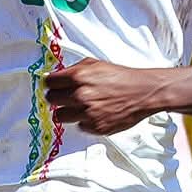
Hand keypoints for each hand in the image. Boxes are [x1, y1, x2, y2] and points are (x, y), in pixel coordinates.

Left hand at [44, 61, 169, 134]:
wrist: (142, 92)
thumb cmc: (120, 77)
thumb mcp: (94, 64)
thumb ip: (73, 70)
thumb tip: (56, 76)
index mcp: (78, 77)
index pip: (49, 83)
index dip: (51, 84)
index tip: (53, 86)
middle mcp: (81, 96)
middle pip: (51, 100)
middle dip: (56, 98)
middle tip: (64, 97)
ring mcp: (88, 113)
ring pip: (60, 116)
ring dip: (67, 112)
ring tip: (78, 107)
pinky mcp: (96, 127)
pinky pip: (78, 126)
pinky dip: (83, 121)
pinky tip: (93, 113)